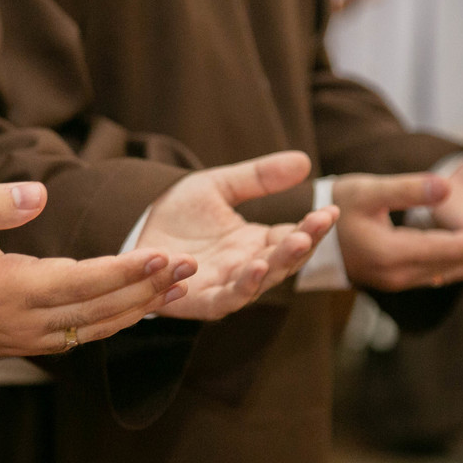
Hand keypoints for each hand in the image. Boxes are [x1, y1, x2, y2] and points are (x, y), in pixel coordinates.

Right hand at [0, 182, 195, 357]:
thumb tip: (38, 194)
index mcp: (11, 290)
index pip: (82, 283)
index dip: (125, 272)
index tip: (162, 255)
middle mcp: (27, 322)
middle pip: (101, 309)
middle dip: (149, 288)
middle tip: (190, 265)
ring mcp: (30, 338)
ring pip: (98, 327)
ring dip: (141, 308)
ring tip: (180, 284)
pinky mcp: (31, 343)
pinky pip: (84, 335)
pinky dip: (118, 321)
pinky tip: (143, 305)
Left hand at [138, 151, 339, 319]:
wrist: (132, 231)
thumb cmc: (178, 214)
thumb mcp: (219, 187)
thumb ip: (258, 177)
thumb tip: (304, 161)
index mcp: (256, 242)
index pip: (293, 236)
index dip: (313, 226)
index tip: (330, 210)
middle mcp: (245, 267)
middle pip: (283, 261)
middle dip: (302, 245)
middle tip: (316, 226)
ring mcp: (225, 286)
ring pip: (259, 282)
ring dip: (277, 266)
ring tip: (294, 244)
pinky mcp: (200, 301)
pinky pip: (226, 299)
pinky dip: (241, 287)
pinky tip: (254, 266)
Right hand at [334, 172, 462, 290]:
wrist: (304, 232)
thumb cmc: (334, 206)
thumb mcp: (368, 190)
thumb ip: (408, 189)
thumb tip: (448, 187)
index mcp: (393, 255)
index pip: (456, 249)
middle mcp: (401, 275)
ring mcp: (401, 280)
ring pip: (457, 269)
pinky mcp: (402, 277)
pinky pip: (445, 270)